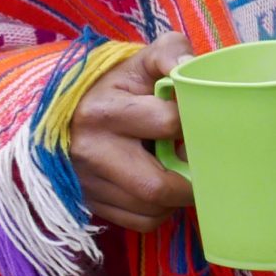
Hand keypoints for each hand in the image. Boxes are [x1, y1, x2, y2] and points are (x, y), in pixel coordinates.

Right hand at [71, 33, 196, 232]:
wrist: (66, 110)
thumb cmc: (117, 85)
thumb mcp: (140, 61)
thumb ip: (171, 52)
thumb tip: (192, 66)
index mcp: (104, 111)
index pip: (169, 123)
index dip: (199, 123)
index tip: (210, 122)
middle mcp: (91, 151)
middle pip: (158, 186)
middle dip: (192, 178)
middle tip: (208, 162)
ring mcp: (87, 182)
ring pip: (152, 208)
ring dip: (179, 196)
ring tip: (184, 171)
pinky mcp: (90, 204)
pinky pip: (141, 222)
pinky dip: (161, 211)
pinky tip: (162, 186)